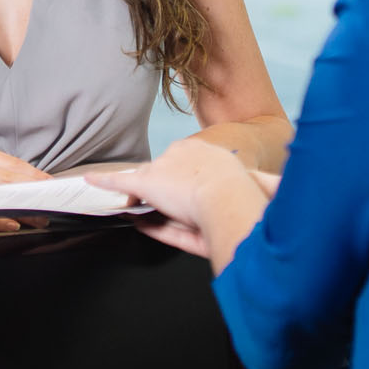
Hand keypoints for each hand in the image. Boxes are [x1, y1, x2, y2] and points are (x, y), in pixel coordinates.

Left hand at [88, 141, 274, 262]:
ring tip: (129, 206)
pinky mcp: (145, 185)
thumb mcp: (263, 187)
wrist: (232, 196)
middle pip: (171, 177)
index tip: (195, 199)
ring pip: (147, 184)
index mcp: (212, 155)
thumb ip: (263, 187)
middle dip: (171, 194)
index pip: (195, 171)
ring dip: (136, 195)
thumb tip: (279, 190)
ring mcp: (165, 170)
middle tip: (180, 212)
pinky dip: (104, 183)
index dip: (192, 188)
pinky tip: (90, 182)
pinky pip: (120, 183)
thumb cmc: (252, 197)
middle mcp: (186, 156)